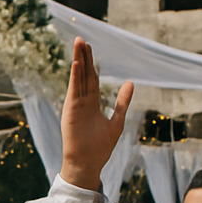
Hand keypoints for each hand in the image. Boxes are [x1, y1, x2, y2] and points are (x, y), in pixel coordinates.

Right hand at [59, 37, 133, 191]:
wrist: (88, 163)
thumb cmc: (100, 147)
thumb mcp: (117, 121)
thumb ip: (122, 102)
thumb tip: (130, 83)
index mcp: (92, 104)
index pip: (91, 79)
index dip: (92, 63)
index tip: (89, 48)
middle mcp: (83, 102)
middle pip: (83, 74)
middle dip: (83, 57)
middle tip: (81, 39)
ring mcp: (76, 105)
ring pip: (78, 78)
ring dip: (78, 60)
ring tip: (78, 43)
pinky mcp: (71, 110)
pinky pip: (74, 89)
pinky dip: (75, 76)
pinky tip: (76, 63)